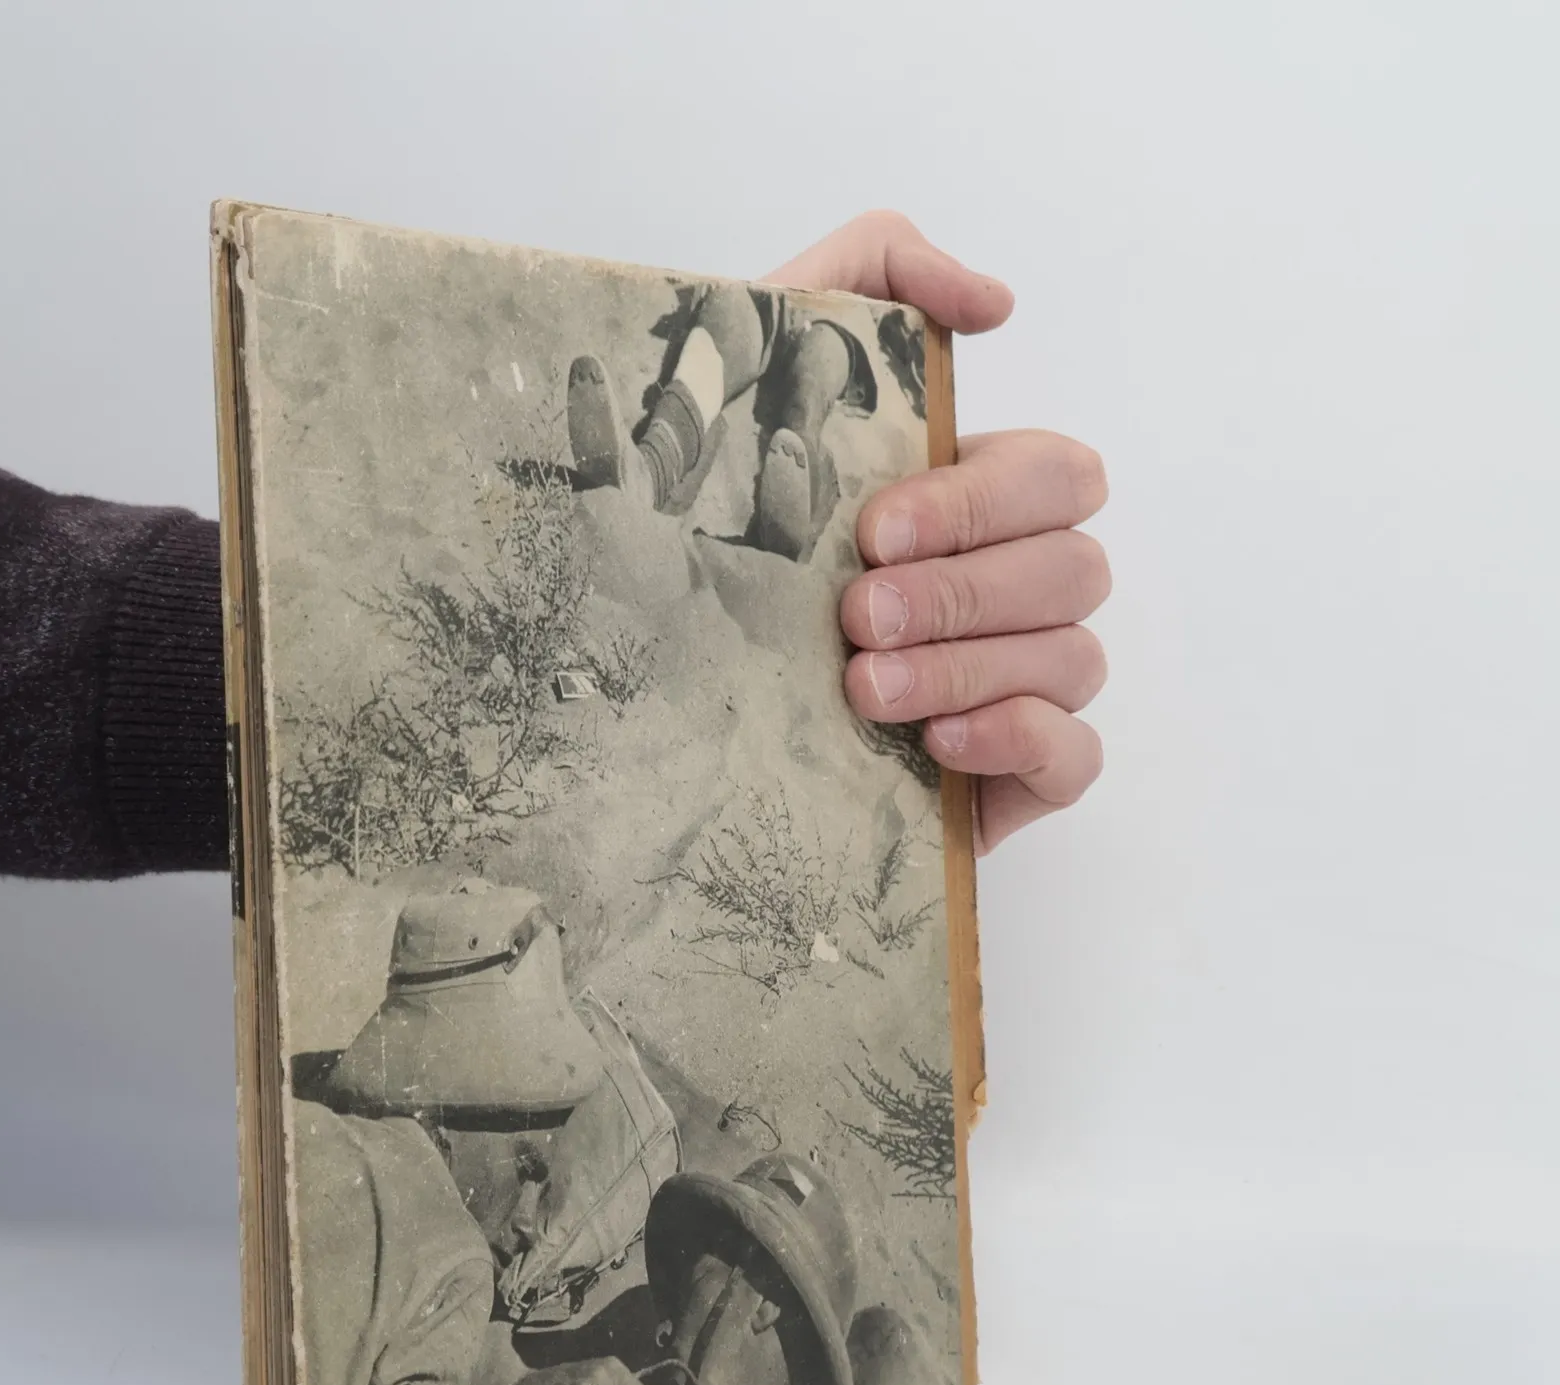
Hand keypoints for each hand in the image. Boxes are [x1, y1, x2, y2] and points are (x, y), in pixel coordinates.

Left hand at [766, 211, 1109, 851]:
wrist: (643, 694)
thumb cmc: (704, 524)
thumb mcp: (756, 364)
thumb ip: (869, 274)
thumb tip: (997, 301)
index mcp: (973, 501)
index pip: (1058, 476)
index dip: (981, 502)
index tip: (870, 533)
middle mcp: (1011, 588)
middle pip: (1075, 568)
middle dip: (964, 593)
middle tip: (856, 617)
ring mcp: (1022, 683)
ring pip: (1075, 657)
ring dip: (968, 668)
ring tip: (862, 688)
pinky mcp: (1014, 776)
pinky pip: (1075, 754)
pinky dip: (1016, 738)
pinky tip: (931, 744)